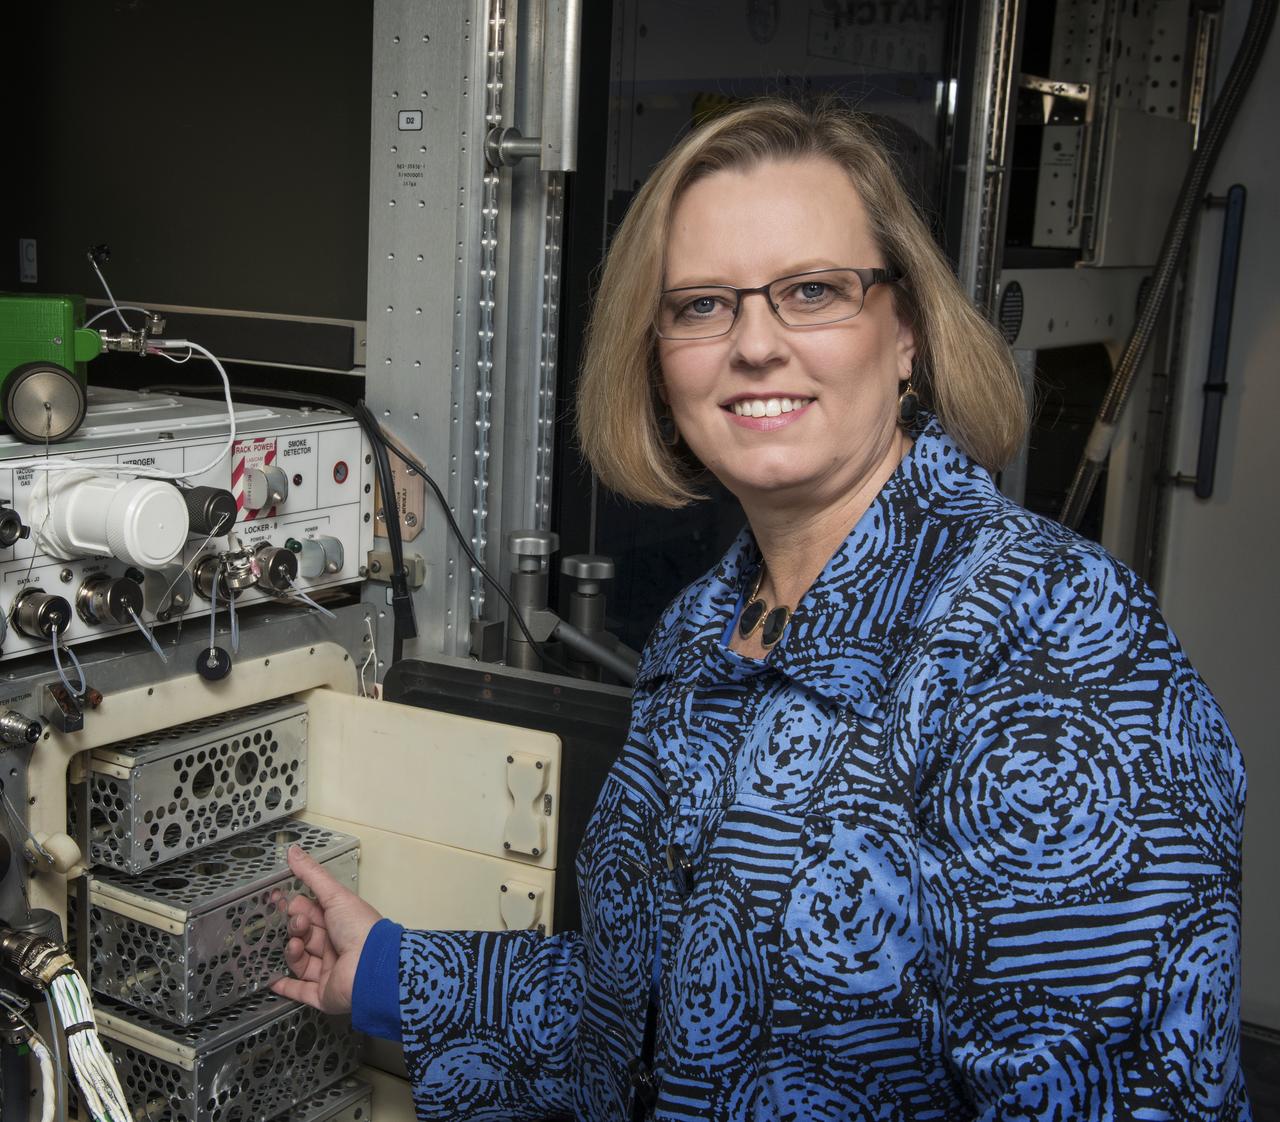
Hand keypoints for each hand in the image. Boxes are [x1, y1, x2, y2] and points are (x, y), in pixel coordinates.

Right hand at [270, 845, 381, 1014]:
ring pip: (301, 961)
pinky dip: (286, 986)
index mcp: (342, 921)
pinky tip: (272, 979)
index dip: (296, 906)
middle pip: (306, 936)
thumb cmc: (360, 928)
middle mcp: (336, 945)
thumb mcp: (335, 895)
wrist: (372, 968)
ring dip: (292, 951)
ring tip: (296, 943)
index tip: (277, 899)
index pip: (312, 912)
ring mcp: (330, 971)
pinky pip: (301, 991)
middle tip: (297, 922)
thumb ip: (311, 875)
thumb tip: (293, 851)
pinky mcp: (324, 994)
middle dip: (296, 927)